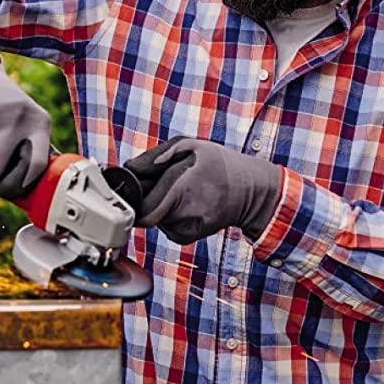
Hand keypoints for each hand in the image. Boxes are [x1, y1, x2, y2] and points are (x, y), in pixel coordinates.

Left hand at [122, 137, 282, 243]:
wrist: (251, 192)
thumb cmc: (221, 165)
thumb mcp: (191, 145)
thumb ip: (157, 155)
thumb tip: (132, 168)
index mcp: (180, 189)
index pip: (140, 205)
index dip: (133, 193)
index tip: (137, 182)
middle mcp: (181, 215)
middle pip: (143, 214)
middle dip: (144, 199)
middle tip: (156, 184)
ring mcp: (183, 230)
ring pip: (152, 218)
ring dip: (157, 204)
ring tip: (178, 190)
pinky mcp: (184, 238)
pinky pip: (163, 225)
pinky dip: (167, 213)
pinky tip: (185, 203)